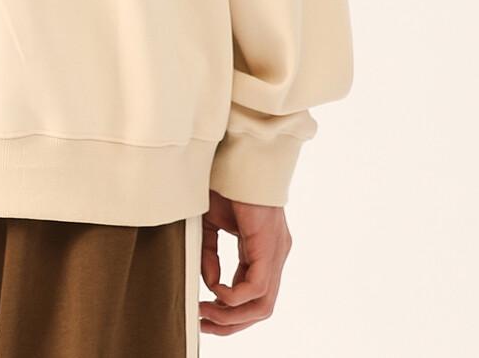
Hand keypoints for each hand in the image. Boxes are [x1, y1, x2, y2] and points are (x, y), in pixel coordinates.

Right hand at [197, 188, 291, 335]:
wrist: (234, 155)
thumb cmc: (224, 183)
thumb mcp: (211, 224)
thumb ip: (210, 255)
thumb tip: (212, 284)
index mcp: (262, 249)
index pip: (253, 294)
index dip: (229, 311)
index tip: (203, 313)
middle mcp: (274, 255)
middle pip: (260, 307)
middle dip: (231, 322)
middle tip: (204, 323)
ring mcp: (276, 252)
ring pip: (263, 304)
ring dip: (232, 315)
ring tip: (205, 311)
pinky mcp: (270, 246)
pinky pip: (258, 287)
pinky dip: (235, 296)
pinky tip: (215, 289)